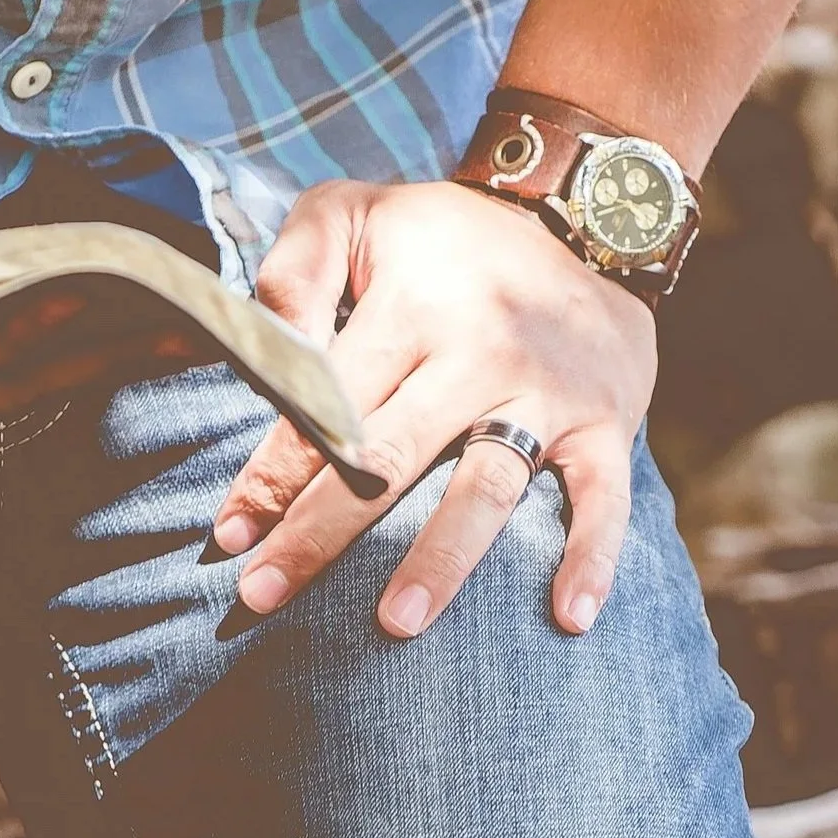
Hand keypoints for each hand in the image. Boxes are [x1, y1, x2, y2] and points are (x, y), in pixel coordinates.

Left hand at [211, 179, 656, 638]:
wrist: (588, 214)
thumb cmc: (444, 237)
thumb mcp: (356, 213)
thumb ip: (297, 271)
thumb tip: (261, 350)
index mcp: (413, 308)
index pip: (330, 404)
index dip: (274, 472)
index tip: (231, 534)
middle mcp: (481, 355)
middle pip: (391, 459)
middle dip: (322, 533)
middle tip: (262, 597)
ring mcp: (548, 395)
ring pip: (487, 488)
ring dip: (442, 559)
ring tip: (397, 623)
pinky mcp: (606, 423)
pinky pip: (604, 499)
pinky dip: (593, 558)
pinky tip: (568, 618)